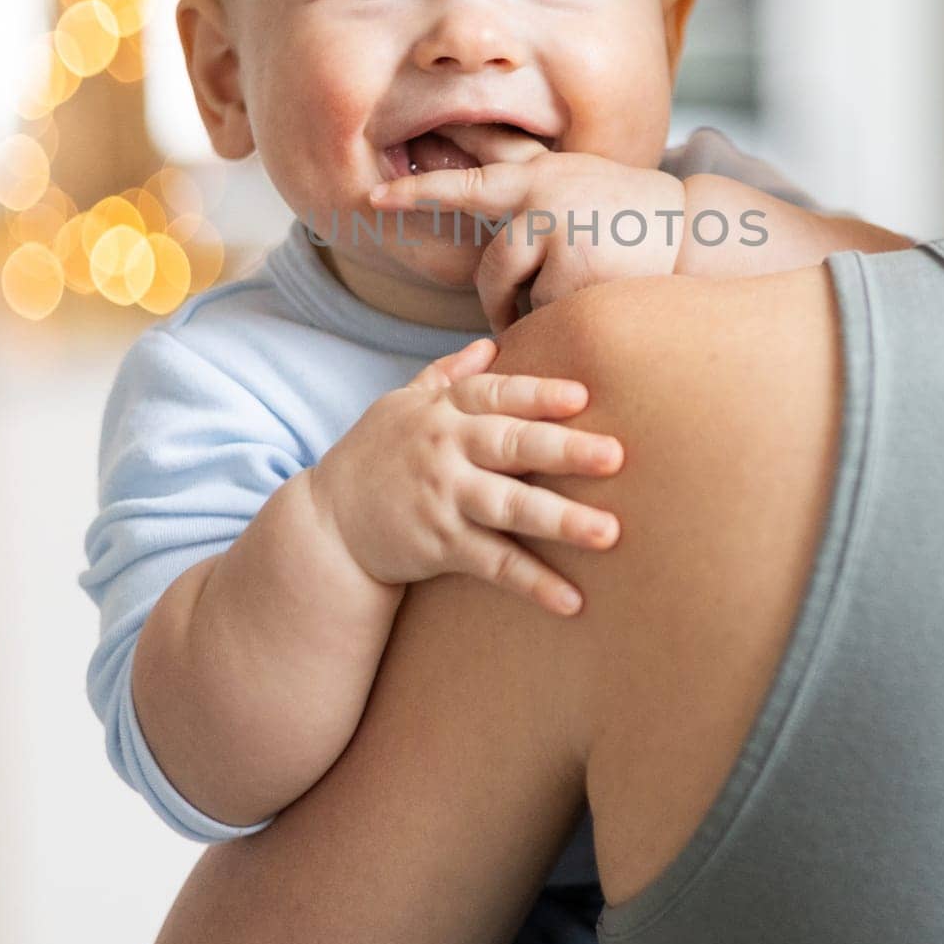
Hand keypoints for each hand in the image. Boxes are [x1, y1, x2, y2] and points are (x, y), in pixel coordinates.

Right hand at [308, 338, 623, 616]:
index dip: (538, 393)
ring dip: (560, 520)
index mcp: (443, 410)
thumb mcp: (401, 404)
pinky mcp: (440, 546)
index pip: (496, 395)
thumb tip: (491, 343)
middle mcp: (445, 450)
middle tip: (616, 456)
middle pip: (511, 446)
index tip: (582, 396)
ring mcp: (443, 499)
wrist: (327, 523)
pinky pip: (494, 565)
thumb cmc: (375, 455)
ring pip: (509, 508)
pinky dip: (533, 583)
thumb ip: (448, 375)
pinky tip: (572, 599)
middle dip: (564, 451)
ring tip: (610, 532)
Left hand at [370, 152, 689, 331]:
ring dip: (534, 311)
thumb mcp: (578, 184)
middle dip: (500, 300)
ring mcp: (554, 232)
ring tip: (584, 294)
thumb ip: (530, 194)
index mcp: (536, 175)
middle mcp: (538, 198)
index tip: (374, 200)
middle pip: (489, 268)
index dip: (418, 194)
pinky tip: (601, 298)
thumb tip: (478, 194)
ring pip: (513, 294)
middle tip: (525, 314)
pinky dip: (564, 321)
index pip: (467, 184)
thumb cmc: (635, 217)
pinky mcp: (572, 272)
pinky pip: (544, 315)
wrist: (698, 232)